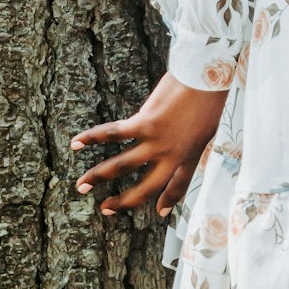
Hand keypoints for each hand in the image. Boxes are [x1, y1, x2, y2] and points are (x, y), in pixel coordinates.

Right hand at [70, 71, 229, 217]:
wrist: (208, 77)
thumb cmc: (212, 94)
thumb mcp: (210, 124)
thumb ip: (195, 136)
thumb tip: (185, 135)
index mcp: (191, 155)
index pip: (179, 185)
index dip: (169, 200)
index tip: (160, 212)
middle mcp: (172, 155)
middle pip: (145, 188)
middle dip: (122, 202)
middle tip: (105, 209)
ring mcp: (157, 141)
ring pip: (121, 165)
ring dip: (98, 176)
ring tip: (80, 186)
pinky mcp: (144, 123)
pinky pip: (113, 134)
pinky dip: (92, 137)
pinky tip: (76, 142)